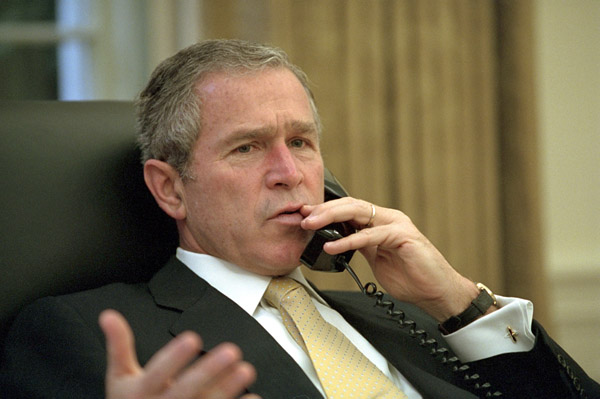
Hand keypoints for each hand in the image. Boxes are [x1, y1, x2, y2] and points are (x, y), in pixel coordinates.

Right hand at [99, 310, 259, 398]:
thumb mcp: (119, 378)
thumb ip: (119, 346)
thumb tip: (108, 315)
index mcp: (141, 393)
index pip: (157, 373)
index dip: (174, 357)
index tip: (192, 337)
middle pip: (186, 390)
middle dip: (208, 371)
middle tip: (231, 351)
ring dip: (228, 388)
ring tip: (246, 369)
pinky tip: (253, 397)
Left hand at [301, 198, 480, 321]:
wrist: (436, 292)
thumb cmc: (411, 278)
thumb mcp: (376, 258)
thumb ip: (360, 245)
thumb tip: (336, 240)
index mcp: (381, 222)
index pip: (348, 209)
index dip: (325, 211)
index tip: (304, 215)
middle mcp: (389, 219)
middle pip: (351, 205)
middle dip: (324, 210)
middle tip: (303, 218)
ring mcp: (397, 225)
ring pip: (359, 212)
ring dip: (331, 218)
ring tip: (312, 226)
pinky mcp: (404, 236)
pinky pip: (372, 235)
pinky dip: (350, 239)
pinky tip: (333, 246)